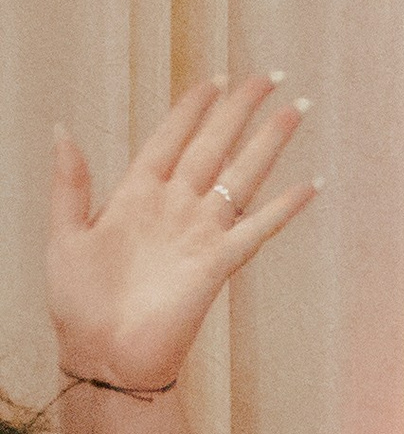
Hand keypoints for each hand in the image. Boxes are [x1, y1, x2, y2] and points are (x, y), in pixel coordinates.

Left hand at [48, 75, 318, 395]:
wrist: (104, 358)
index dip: (194, 106)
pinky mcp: (217, 265)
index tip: (217, 77)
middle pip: (214, 145)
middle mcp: (174, 207)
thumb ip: (70, 184)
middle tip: (270, 75)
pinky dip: (284, 208)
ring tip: (295, 112)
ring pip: (241, 176)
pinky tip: (310, 186)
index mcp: (136, 194)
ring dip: (268, 144)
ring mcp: (199, 234)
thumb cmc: (79, 303)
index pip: (171, 137)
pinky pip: (256, 230)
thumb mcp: (64, 235)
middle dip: (242, 109)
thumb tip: (62, 128)